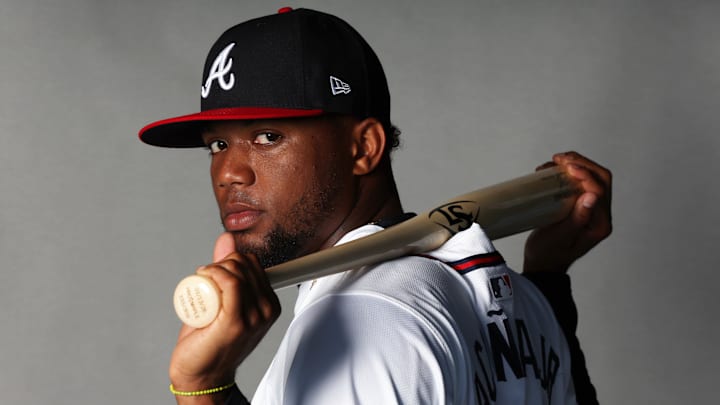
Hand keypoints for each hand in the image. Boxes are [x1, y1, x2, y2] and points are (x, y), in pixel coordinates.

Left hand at [169, 233, 280, 394]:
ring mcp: (253, 317)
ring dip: (214, 269)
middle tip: (206, 279)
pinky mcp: (236, 322)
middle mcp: (266, 310)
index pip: (254, 264)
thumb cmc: (209, 341)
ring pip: (237, 271)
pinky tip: (204, 278)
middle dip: (222, 263)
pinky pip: (230, 283)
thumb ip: (225, 269)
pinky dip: (215, 274)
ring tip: (203, 283)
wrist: (201, 374)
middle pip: (245, 264)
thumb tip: (227, 239)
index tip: (218, 270)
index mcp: (268, 304)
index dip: (233, 261)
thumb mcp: (220, 298)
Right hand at [523, 151, 611, 273]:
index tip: (566, 167)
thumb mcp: (560, 237)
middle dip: (582, 163)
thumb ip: (577, 218)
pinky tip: (555, 170)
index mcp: (599, 224)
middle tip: (560, 159)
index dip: (585, 174)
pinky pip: (582, 182)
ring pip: (593, 177)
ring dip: (577, 164)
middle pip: (601, 179)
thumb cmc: (548, 254)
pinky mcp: (582, 205)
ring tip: (556, 161)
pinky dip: (570, 171)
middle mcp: (600, 215)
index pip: (600, 190)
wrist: (542, 263)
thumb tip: (591, 196)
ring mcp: (592, 209)